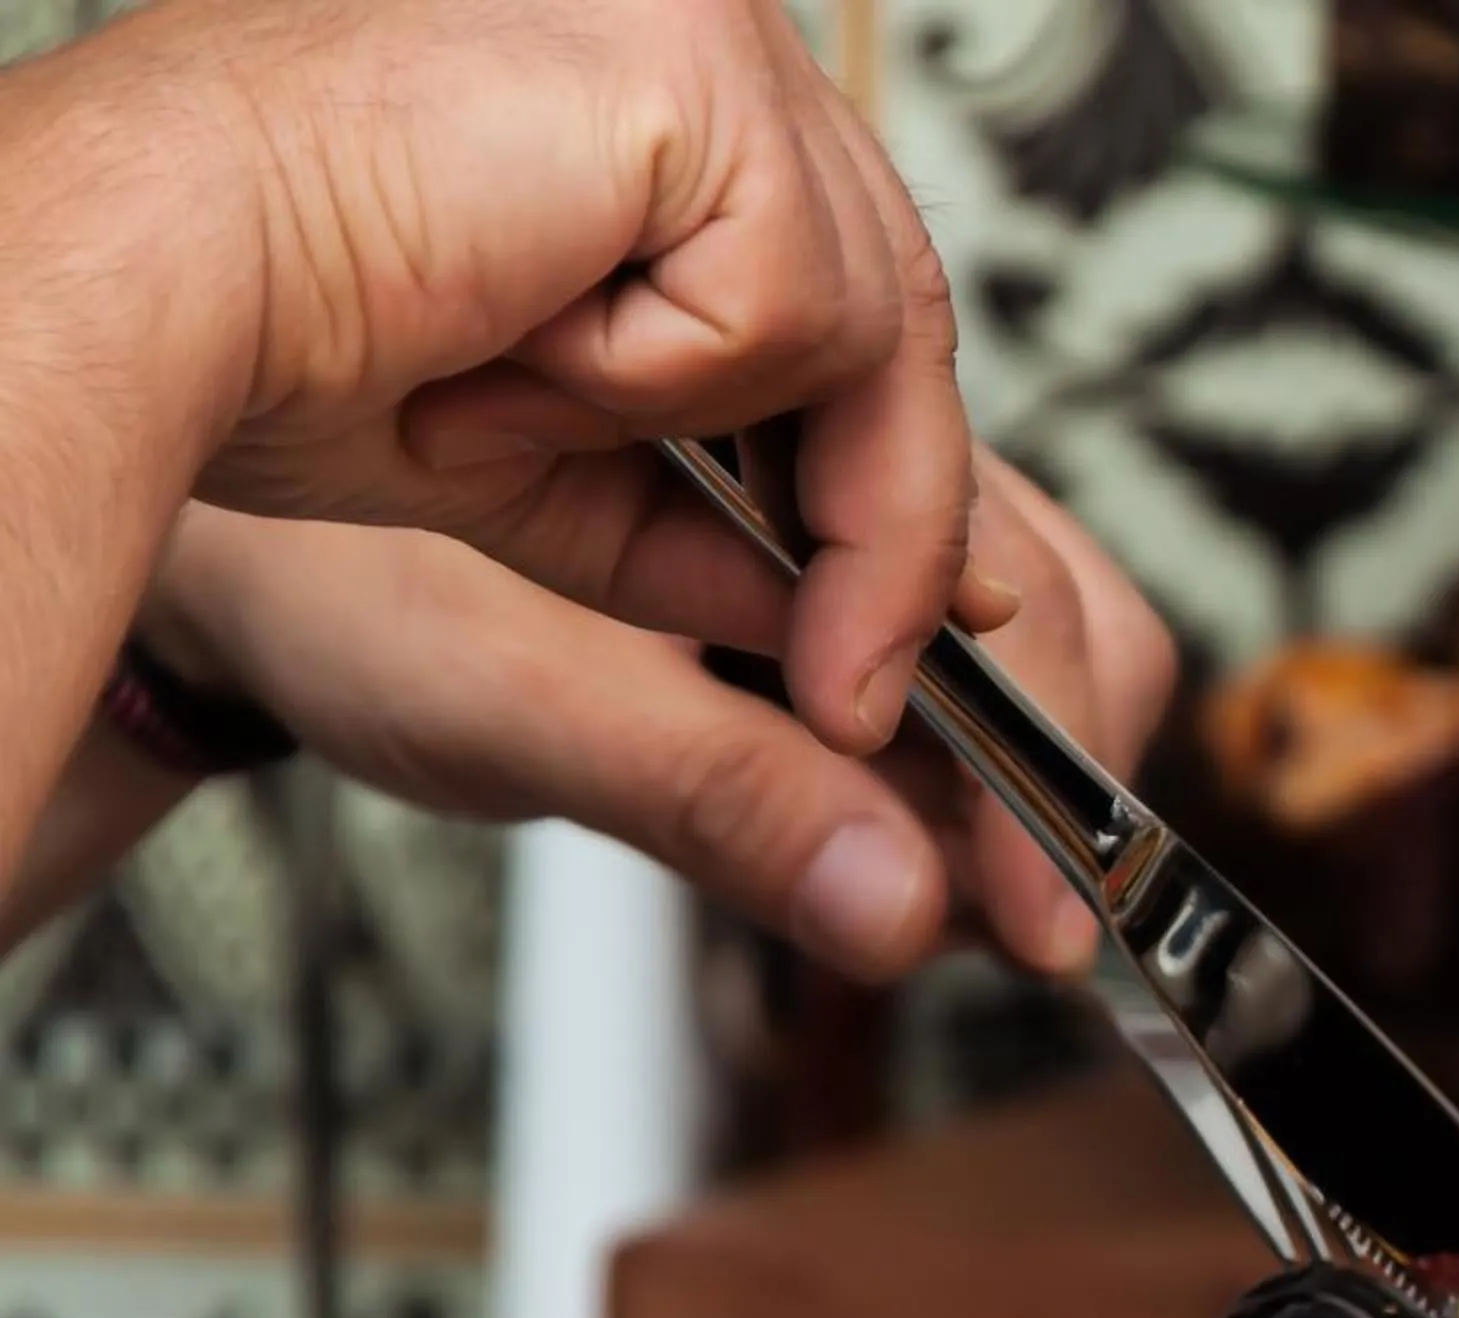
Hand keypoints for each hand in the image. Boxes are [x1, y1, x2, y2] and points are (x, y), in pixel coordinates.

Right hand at [107, 0, 996, 752]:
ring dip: (697, 425)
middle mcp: (707, 35)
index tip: (900, 636)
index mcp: (667, 96)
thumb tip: (873, 620)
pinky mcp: (699, 64)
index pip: (850, 294)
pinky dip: (651, 372)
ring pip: (862, 320)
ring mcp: (713, 31)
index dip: (886, 475)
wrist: (141, 276)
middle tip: (851, 694)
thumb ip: (725, 526)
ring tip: (504, 383)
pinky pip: (784, 301)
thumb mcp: (566, 472)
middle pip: (896, 310)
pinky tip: (509, 320)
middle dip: (884, 528)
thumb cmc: (286, 336)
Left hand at [141, 449, 1175, 978]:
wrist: (245, 555)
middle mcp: (843, 467)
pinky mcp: (806, 591)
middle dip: (1059, 779)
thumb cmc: (345, 583)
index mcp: (796, 444)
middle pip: (1069, 615)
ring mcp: (836, 530)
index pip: (1019, 609)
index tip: (1038, 921)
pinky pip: (938, 677)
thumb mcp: (523, 707)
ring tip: (935, 892)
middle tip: (994, 920)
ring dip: (1008, 784)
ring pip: (1026, 645)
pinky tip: (875, 843)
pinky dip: (942, 776)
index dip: (1046, 777)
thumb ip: (723, 802)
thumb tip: (906, 913)